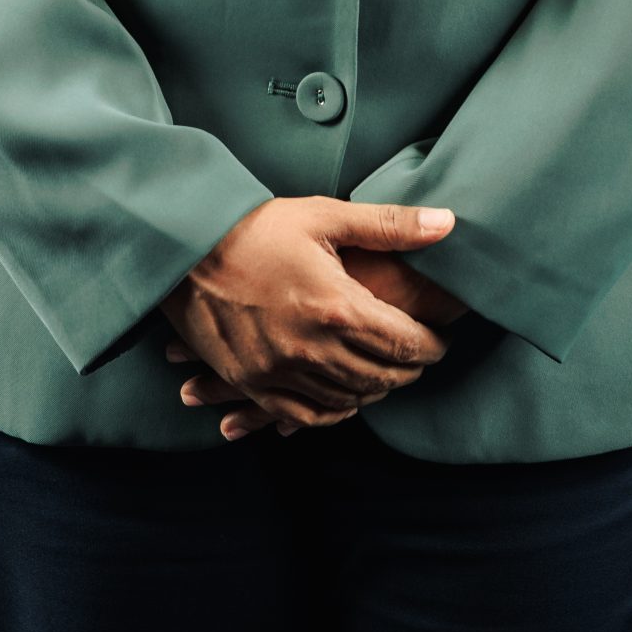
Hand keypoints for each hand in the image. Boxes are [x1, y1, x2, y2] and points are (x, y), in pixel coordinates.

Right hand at [158, 196, 460, 441]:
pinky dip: (336, 411)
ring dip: (377, 388)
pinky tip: (346, 397)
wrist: (184, 247)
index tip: (441, 339)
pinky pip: (306, 414)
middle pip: (383, 376)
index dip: (432, 345)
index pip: (406, 343)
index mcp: (336, 306)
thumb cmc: (257, 227)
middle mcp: (311, 348)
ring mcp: (279, 371)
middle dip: (410, 367)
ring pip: (349, 398)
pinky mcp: (253, 382)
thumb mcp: (324, 217)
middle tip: (419, 355)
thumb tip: (448, 224)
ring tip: (388, 371)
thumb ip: (390, 225)